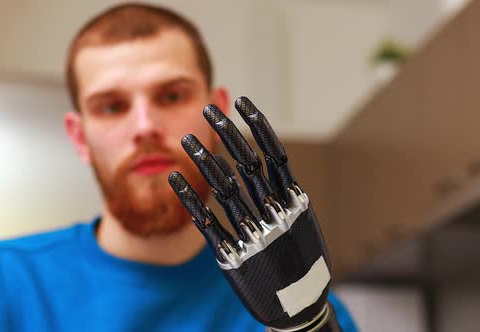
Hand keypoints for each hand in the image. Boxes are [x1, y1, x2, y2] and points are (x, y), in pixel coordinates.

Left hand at [169, 97, 340, 330]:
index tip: (243, 103)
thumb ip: (288, 200)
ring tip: (188, 140)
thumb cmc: (305, 268)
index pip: (275, 153)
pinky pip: (208, 222)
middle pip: (249, 162)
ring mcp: (254, 233)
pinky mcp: (234, 254)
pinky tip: (175, 181)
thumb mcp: (305, 228)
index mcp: (296, 203)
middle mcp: (275, 213)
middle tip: (208, 110)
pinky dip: (191, 200)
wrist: (301, 310)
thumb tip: (274, 175)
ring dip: (204, 161)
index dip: (258, 126)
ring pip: (226, 187)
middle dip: (228, 133)